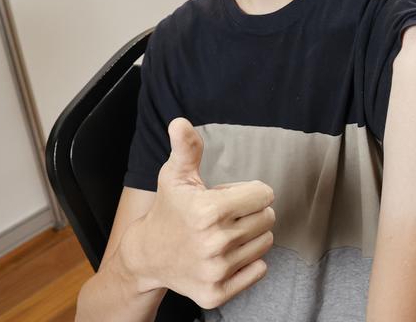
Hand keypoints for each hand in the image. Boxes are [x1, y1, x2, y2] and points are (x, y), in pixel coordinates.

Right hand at [121, 118, 275, 308]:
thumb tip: (180, 122)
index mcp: (209, 211)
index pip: (265, 194)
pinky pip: (260, 270)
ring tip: (223, 235)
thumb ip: (187, 148)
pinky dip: (248, 262)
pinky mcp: (216, 294)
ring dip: (251, 236)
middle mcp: (214, 243)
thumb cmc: (169, 210)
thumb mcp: (175, 176)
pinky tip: (225, 256)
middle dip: (251, 212)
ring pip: (265, 243)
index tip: (229, 197)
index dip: (250, 191)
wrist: (147, 256)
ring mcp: (215, 271)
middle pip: (268, 218)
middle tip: (225, 216)